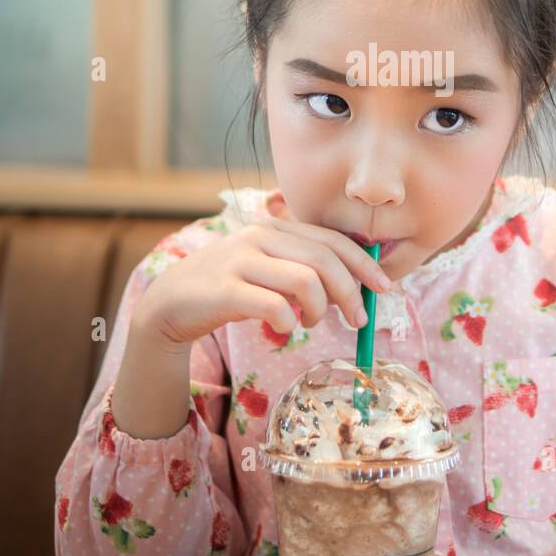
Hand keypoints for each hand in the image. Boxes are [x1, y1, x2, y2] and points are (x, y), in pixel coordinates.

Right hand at [136, 215, 392, 348]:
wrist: (170, 304)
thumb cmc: (229, 289)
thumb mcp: (266, 268)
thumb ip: (302, 268)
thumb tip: (354, 286)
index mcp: (274, 228)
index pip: (331, 240)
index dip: (364, 263)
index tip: (384, 287)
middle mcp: (259, 236)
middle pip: (325, 260)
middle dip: (351, 292)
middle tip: (359, 320)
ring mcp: (240, 261)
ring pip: (306, 281)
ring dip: (320, 309)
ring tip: (311, 323)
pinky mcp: (225, 290)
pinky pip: (275, 306)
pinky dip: (290, 322)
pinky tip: (284, 328)